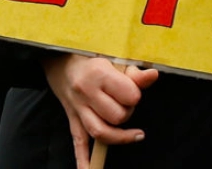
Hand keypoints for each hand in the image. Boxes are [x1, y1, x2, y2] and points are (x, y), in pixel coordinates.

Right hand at [43, 52, 158, 168]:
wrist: (58, 56)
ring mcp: (78, 108)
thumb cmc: (89, 53)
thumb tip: (153, 76)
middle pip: (117, 116)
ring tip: (134, 134)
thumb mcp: (112, 56)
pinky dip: (84, 160)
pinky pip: (78, 142)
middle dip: (128, 111)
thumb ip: (133, 71)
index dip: (136, 93)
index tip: (134, 85)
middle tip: (127, 99)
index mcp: (99, 73)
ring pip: (101, 132)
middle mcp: (87, 93)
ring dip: (119, 135)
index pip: (129, 95)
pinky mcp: (73, 118)